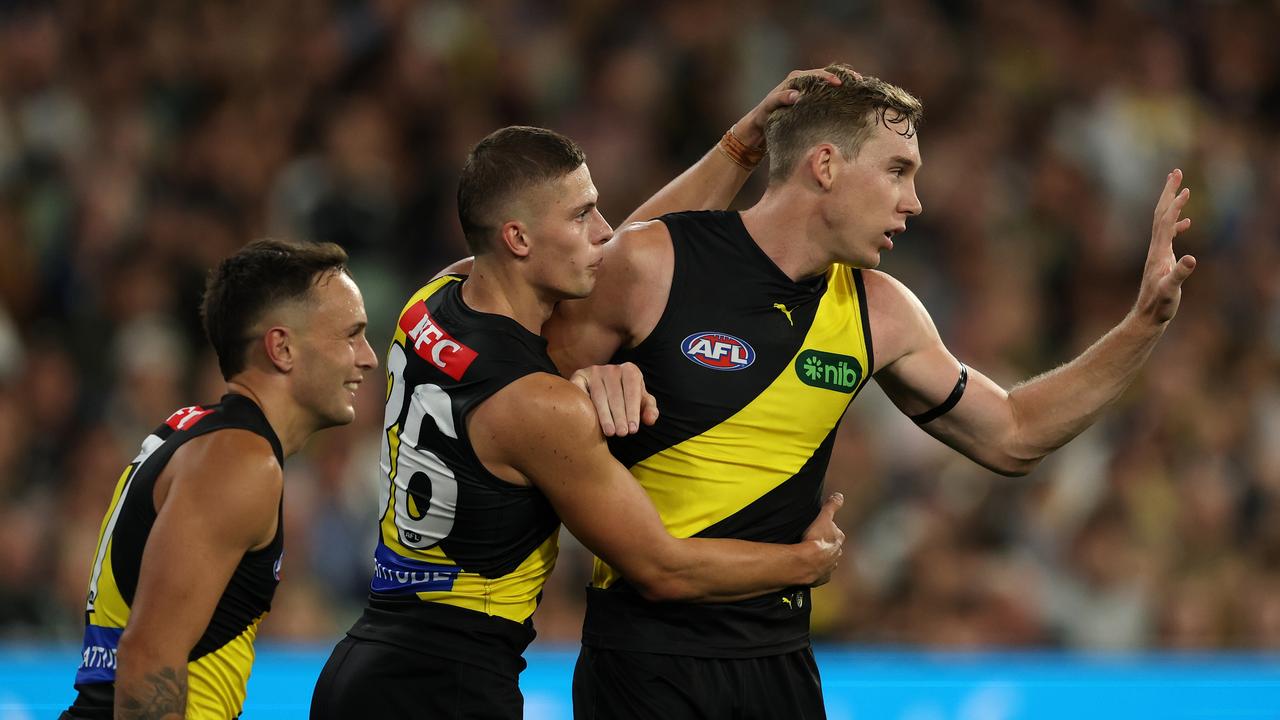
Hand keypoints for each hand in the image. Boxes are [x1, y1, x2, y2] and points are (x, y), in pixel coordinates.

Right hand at [569, 362, 658, 436]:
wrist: (606, 386)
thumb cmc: (628, 397)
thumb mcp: (642, 402)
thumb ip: (650, 410)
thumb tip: (650, 420)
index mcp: (630, 370)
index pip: (632, 392)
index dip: (633, 411)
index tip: (633, 429)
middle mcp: (612, 368)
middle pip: (615, 395)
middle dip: (619, 416)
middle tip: (622, 433)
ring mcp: (594, 371)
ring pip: (599, 396)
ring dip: (604, 415)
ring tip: (610, 432)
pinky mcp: (580, 375)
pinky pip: (580, 390)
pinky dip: (583, 402)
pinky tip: (587, 418)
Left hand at [731, 68, 847, 147]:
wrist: (761, 123)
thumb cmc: (764, 115)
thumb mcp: (770, 107)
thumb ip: (780, 99)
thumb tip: (796, 95)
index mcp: (795, 79)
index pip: (816, 74)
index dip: (829, 77)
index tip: (840, 84)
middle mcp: (803, 81)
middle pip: (827, 74)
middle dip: (843, 77)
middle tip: (858, 82)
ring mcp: (808, 89)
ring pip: (829, 81)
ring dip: (844, 83)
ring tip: (859, 87)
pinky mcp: (811, 98)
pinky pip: (827, 91)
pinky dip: (839, 92)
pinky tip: (851, 97)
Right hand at [799, 493, 844, 585]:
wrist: (806, 561)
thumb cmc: (815, 539)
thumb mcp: (823, 517)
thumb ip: (832, 506)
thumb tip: (840, 496)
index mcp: (838, 540)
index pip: (836, 533)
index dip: (828, 530)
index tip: (820, 529)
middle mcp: (836, 555)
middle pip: (832, 548)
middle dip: (826, 545)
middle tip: (813, 542)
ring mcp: (829, 567)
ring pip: (827, 561)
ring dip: (820, 559)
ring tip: (808, 555)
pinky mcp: (821, 578)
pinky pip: (819, 574)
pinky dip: (815, 571)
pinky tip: (808, 567)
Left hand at [1134, 168, 1195, 324]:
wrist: (1147, 317)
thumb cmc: (1159, 306)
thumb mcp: (1170, 289)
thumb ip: (1179, 274)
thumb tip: (1191, 259)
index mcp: (1159, 251)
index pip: (1166, 221)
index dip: (1174, 204)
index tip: (1183, 187)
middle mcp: (1156, 248)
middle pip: (1161, 214)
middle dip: (1168, 193)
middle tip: (1176, 172)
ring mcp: (1158, 253)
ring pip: (1164, 222)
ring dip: (1173, 204)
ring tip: (1182, 189)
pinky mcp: (1162, 260)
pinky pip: (1169, 236)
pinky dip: (1177, 224)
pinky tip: (1187, 222)